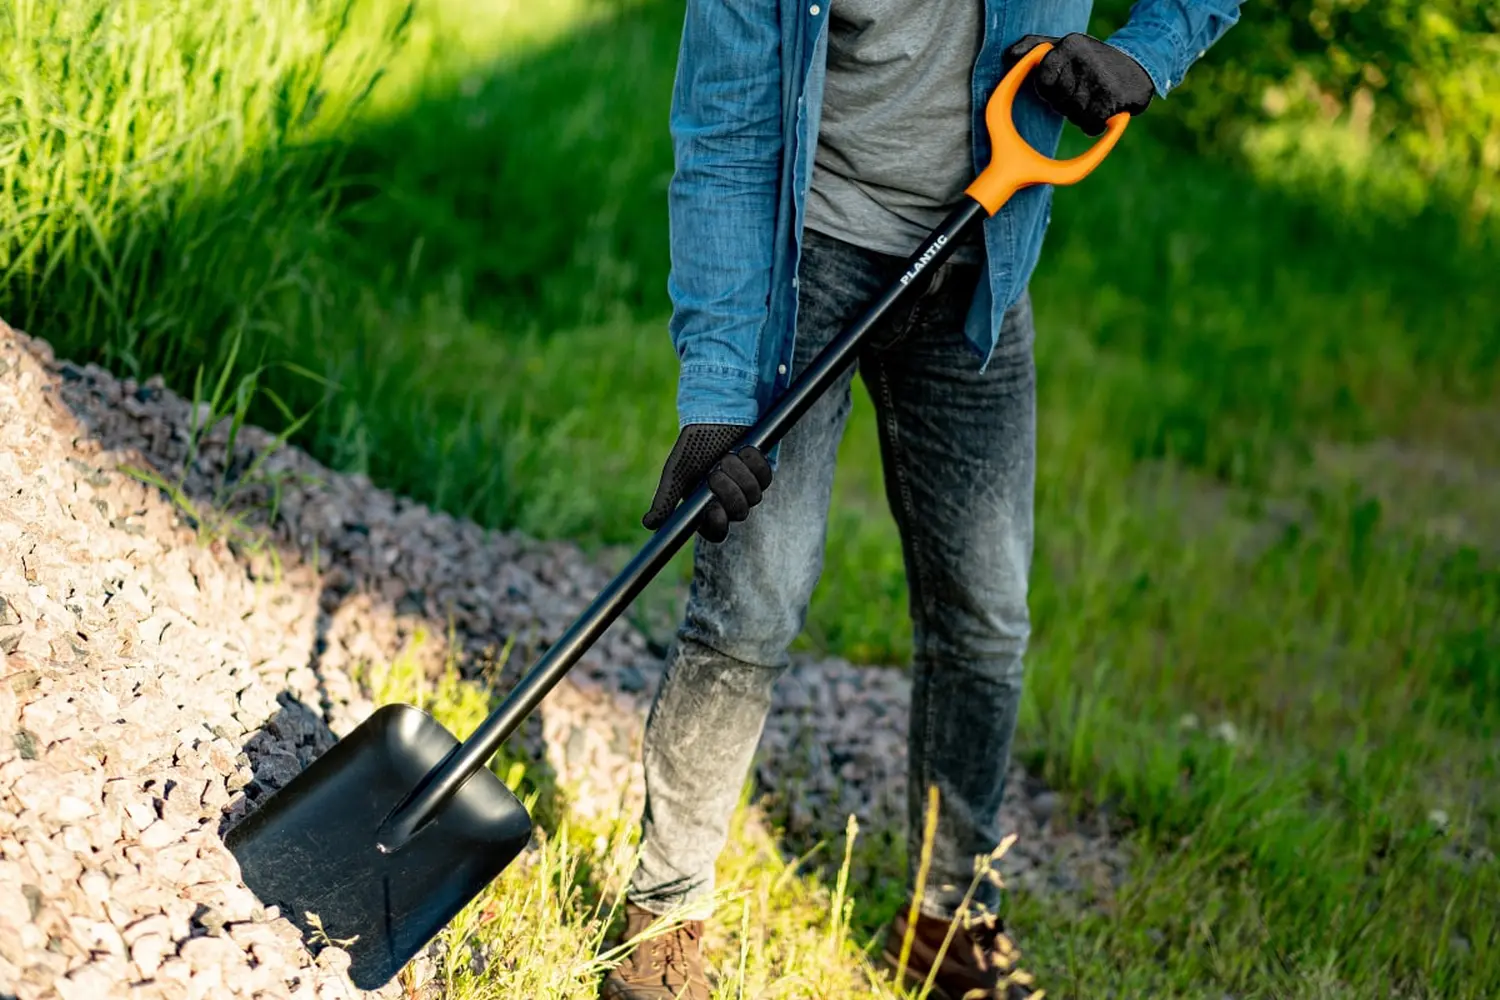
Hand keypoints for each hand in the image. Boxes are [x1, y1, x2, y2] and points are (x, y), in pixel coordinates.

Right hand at [642, 424, 772, 542]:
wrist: (717, 416)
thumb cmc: (694, 445)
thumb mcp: (677, 471)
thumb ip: (665, 499)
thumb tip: (649, 524)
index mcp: (706, 506)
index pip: (716, 531)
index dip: (718, 524)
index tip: (714, 508)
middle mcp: (728, 501)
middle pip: (739, 512)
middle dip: (729, 488)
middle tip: (717, 469)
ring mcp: (747, 488)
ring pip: (754, 495)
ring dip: (740, 472)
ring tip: (728, 455)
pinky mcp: (761, 474)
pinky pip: (765, 477)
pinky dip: (753, 461)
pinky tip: (743, 449)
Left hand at [1001, 32, 1153, 135]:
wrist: (1139, 66)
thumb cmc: (1091, 59)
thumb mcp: (1064, 45)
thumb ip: (1035, 46)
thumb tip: (1009, 55)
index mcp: (1068, 45)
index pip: (1042, 82)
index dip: (1050, 91)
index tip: (1065, 83)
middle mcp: (1083, 58)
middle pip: (1057, 101)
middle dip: (1067, 103)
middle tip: (1084, 90)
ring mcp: (1099, 77)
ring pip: (1073, 115)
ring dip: (1082, 115)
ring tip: (1096, 97)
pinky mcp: (1113, 98)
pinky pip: (1090, 125)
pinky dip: (1095, 124)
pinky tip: (1105, 110)